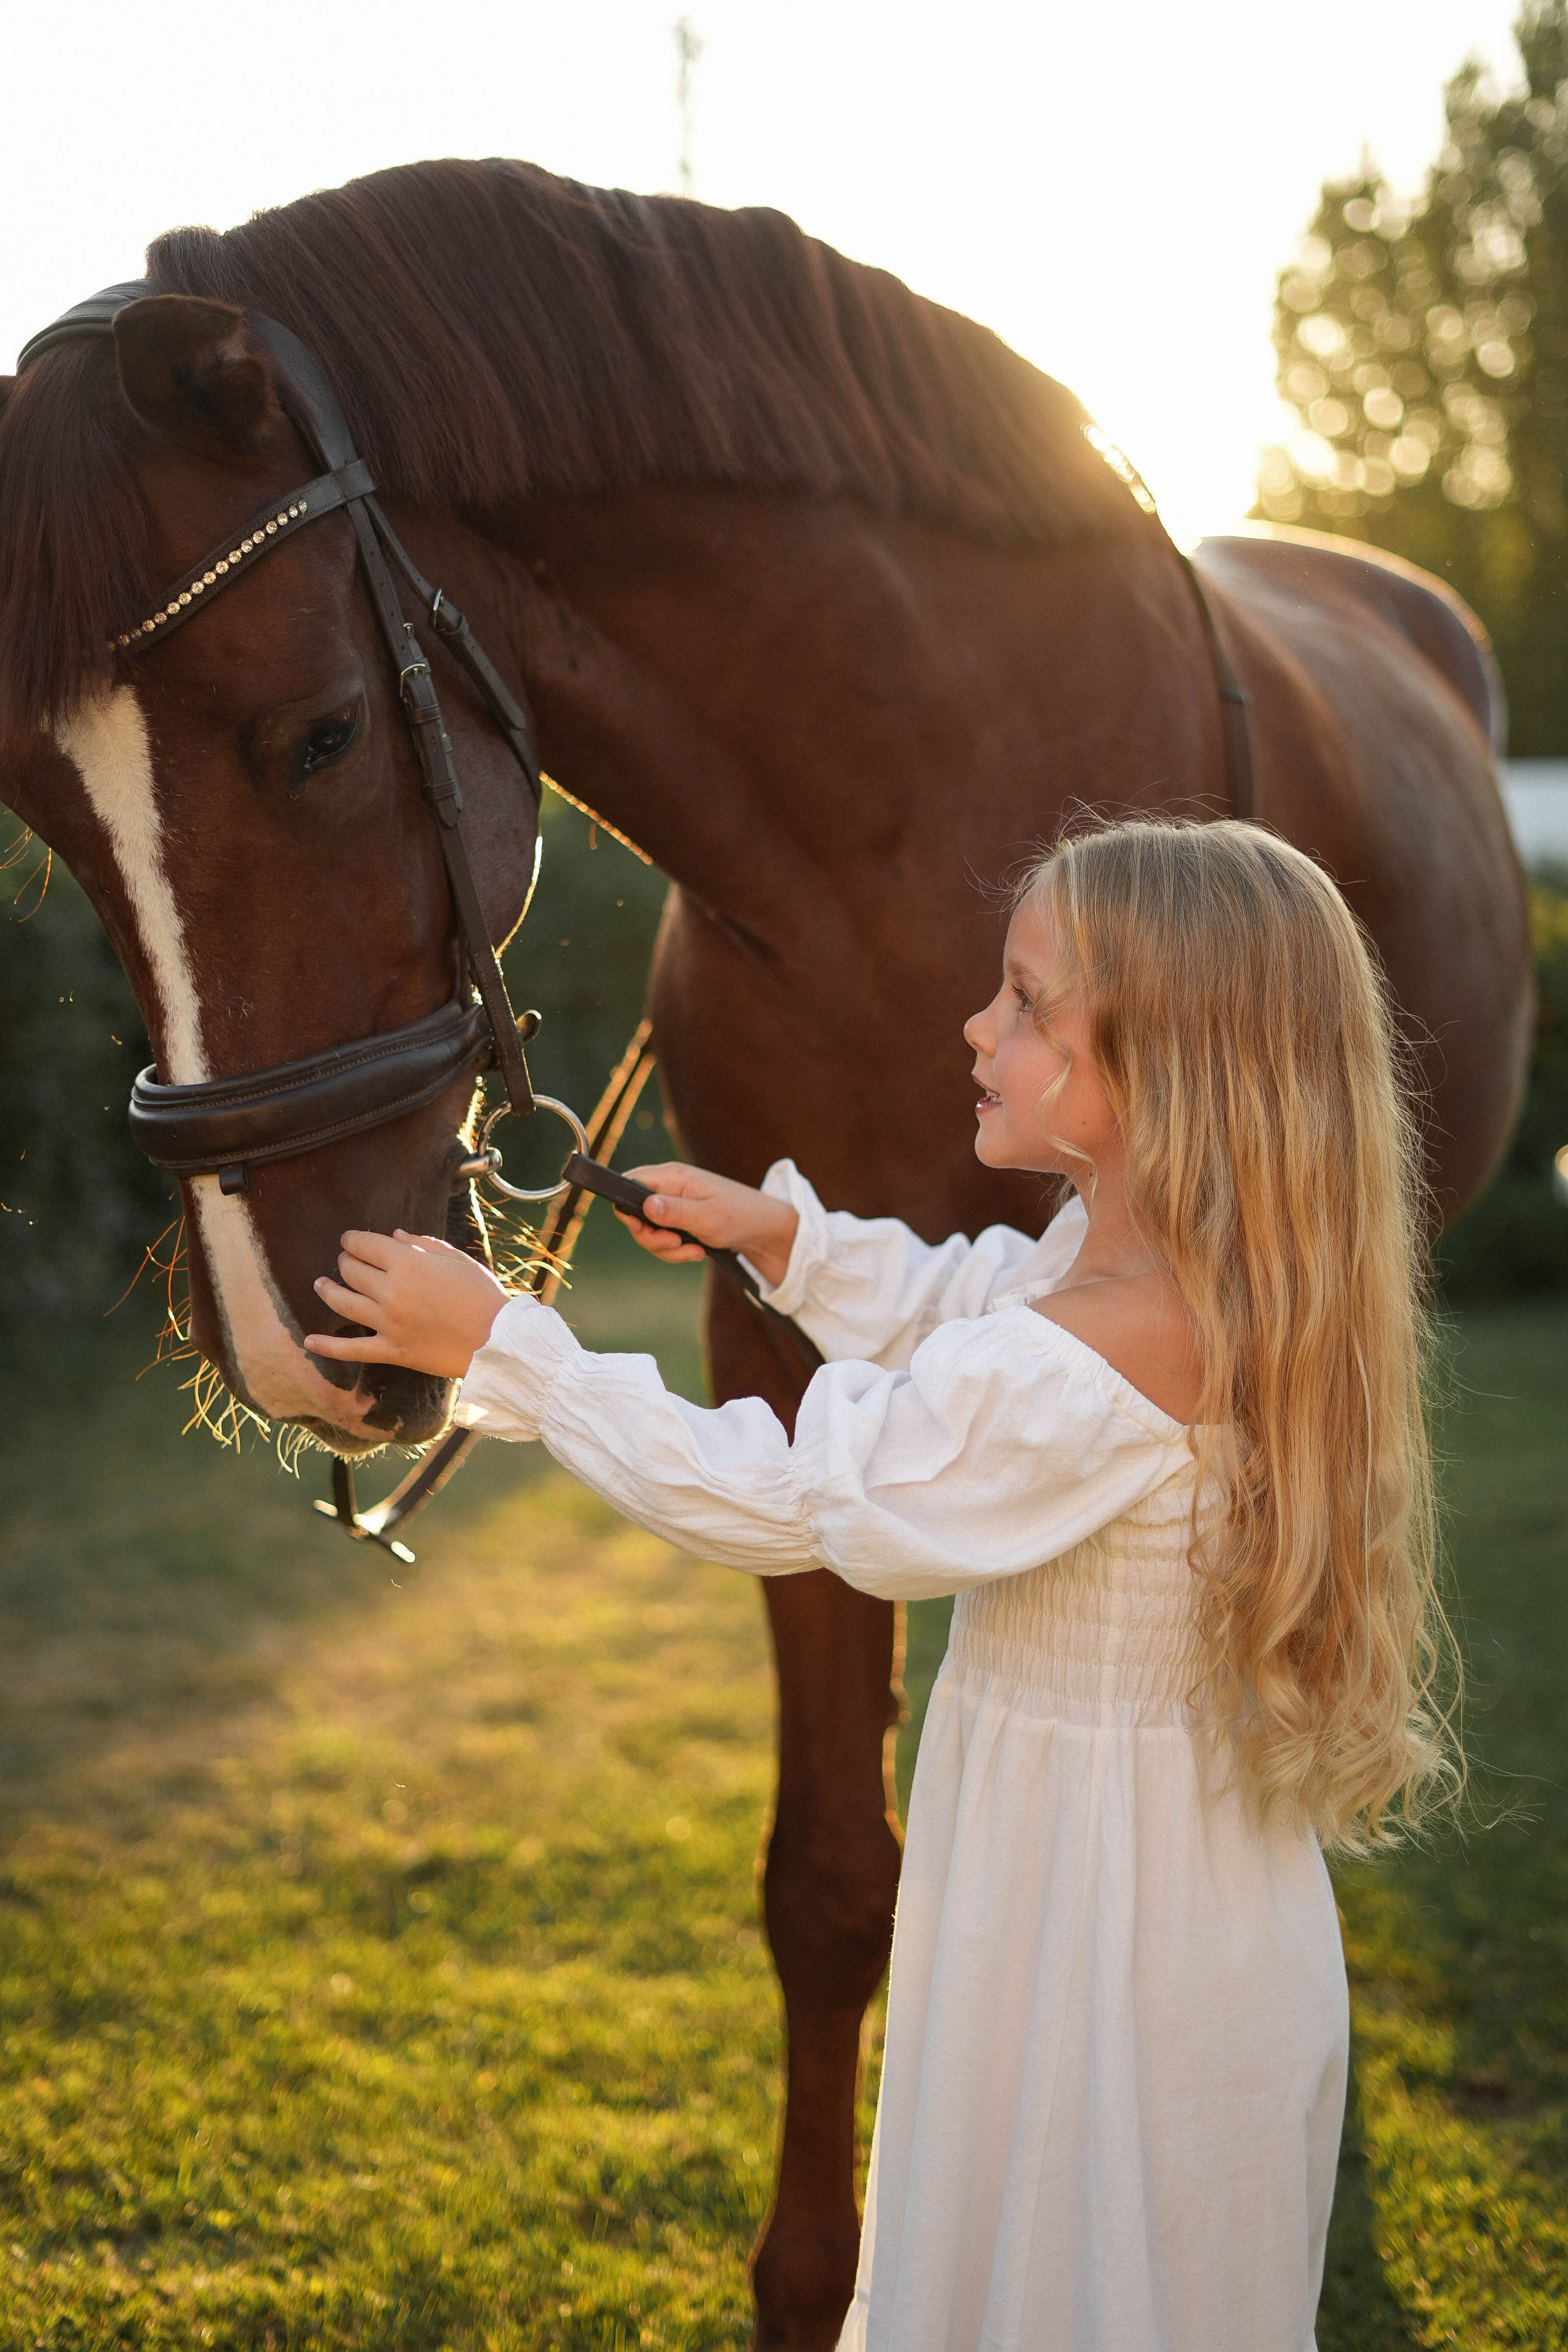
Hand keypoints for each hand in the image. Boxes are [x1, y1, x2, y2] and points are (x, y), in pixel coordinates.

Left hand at [304, 1230, 513, 1380]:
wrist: (497, 1341)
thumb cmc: (484, 1296)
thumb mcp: (458, 1261)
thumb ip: (424, 1244)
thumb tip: (395, 1235)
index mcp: (409, 1264)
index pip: (367, 1245)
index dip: (353, 1240)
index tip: (348, 1239)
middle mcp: (392, 1291)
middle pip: (353, 1272)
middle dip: (345, 1262)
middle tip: (344, 1260)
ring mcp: (389, 1323)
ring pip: (344, 1303)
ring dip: (328, 1291)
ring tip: (320, 1284)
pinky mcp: (392, 1350)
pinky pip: (352, 1349)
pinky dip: (327, 1346)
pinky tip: (308, 1341)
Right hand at [615, 1162, 798, 1288]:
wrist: (764, 1230)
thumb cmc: (739, 1217)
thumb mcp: (707, 1217)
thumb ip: (674, 1212)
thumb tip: (644, 1206)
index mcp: (672, 1176)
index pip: (628, 1183)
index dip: (628, 1210)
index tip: (647, 1230)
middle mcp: (668, 1186)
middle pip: (633, 1213)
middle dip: (650, 1237)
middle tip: (674, 1245)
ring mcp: (673, 1204)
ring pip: (648, 1231)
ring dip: (667, 1249)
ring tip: (693, 1251)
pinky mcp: (679, 1220)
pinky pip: (663, 1239)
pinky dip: (676, 1250)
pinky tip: (697, 1252)